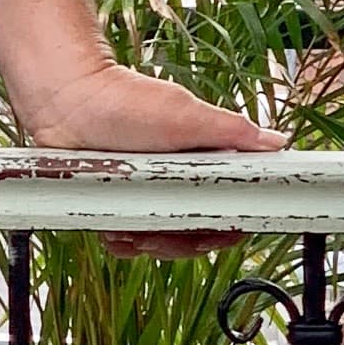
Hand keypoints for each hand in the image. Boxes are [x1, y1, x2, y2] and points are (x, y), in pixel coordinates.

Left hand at [13, 56, 269, 248]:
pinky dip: (125, 242)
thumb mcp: (185, 113)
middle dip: (185, 239)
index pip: (230, 210)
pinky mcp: (119, 209)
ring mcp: (148, 199)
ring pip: (165, 243)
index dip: (229, 227)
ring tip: (137, 224)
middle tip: (164, 228)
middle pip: (198, 234)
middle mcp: (178, 184)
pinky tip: (118, 230)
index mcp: (202, 164)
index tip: (222, 231)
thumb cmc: (124, 100)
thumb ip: (231, 131)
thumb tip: (276, 142)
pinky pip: (129, 243)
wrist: (67, 101)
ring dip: (152, 242)